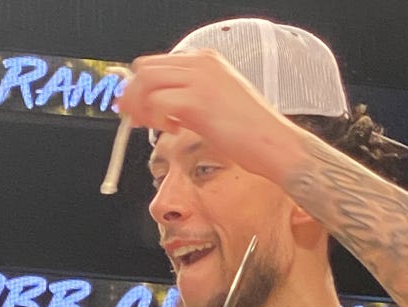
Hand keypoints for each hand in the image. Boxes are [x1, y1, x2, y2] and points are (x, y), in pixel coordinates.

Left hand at [116, 49, 304, 185]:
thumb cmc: (248, 131)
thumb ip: (185, 98)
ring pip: (147, 82)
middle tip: (134, 119)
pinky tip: (172, 130)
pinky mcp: (198, 100)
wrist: (274, 144)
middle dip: (133, 95)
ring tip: (153, 125)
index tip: (134, 107)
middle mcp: (201, 64)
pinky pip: (157, 103)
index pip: (157, 63)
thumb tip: (155, 105)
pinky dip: (156, 119)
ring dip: (141, 107)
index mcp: (206, 61)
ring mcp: (199, 79)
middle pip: (146, 69)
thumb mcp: (213, 104)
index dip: (139, 86)